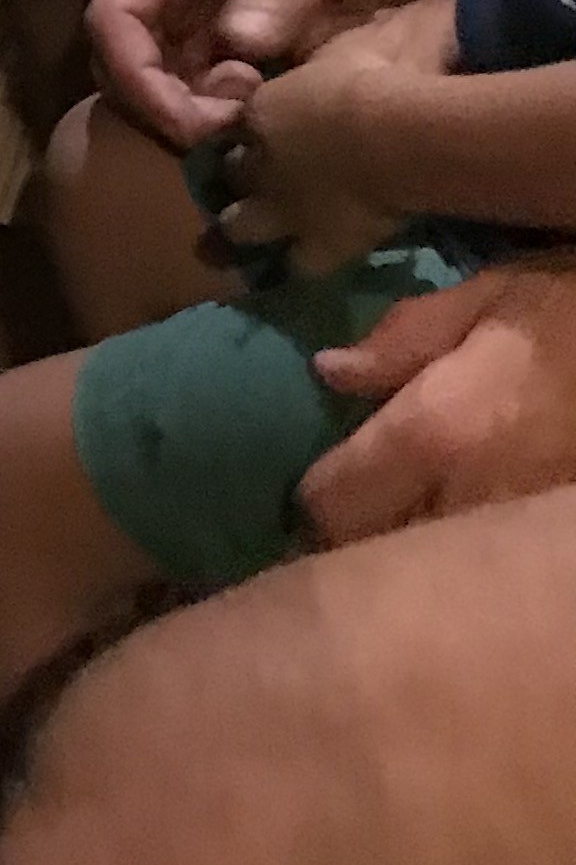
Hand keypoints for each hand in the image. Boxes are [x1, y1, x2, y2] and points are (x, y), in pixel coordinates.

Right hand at [88, 0, 410, 145]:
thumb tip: (238, 51)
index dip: (140, 83)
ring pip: (142, 63)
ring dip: (185, 102)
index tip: (196, 126)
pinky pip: (175, 59)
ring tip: (252, 105)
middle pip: (116, 51)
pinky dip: (202, 90)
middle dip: (165, 103)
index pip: (111, 18)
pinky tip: (252, 93)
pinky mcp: (192, 3)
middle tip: (236, 122)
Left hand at [211, 0, 453, 268]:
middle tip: (242, 183)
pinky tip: (300, 266)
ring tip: (243, 237)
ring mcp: (283, 208)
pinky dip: (296, 264)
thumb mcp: (336, 47)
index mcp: (261, 109)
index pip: (234, 124)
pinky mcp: (319, 246)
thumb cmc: (372, 75)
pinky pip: (296, 266)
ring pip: (240, 226)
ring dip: (241, 227)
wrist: (396, 133)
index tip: (253, 133)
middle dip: (231, 178)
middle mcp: (260, 162)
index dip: (244, 130)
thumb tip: (317, 58)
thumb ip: (314, 56)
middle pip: (229, 174)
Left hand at [301, 255, 575, 541]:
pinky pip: (486, 564)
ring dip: (409, 549)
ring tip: (408, 516)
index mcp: (435, 432)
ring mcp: (516, 530)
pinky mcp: (549, 543)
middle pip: (373, 554)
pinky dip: (466, 554)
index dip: (313, 497)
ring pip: (429, 567)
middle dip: (354, 537)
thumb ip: (405, 338)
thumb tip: (329, 372)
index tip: (318, 479)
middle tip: (357, 507)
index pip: (332, 506)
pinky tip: (466, 526)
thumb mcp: (492, 296)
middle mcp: (468, 498)